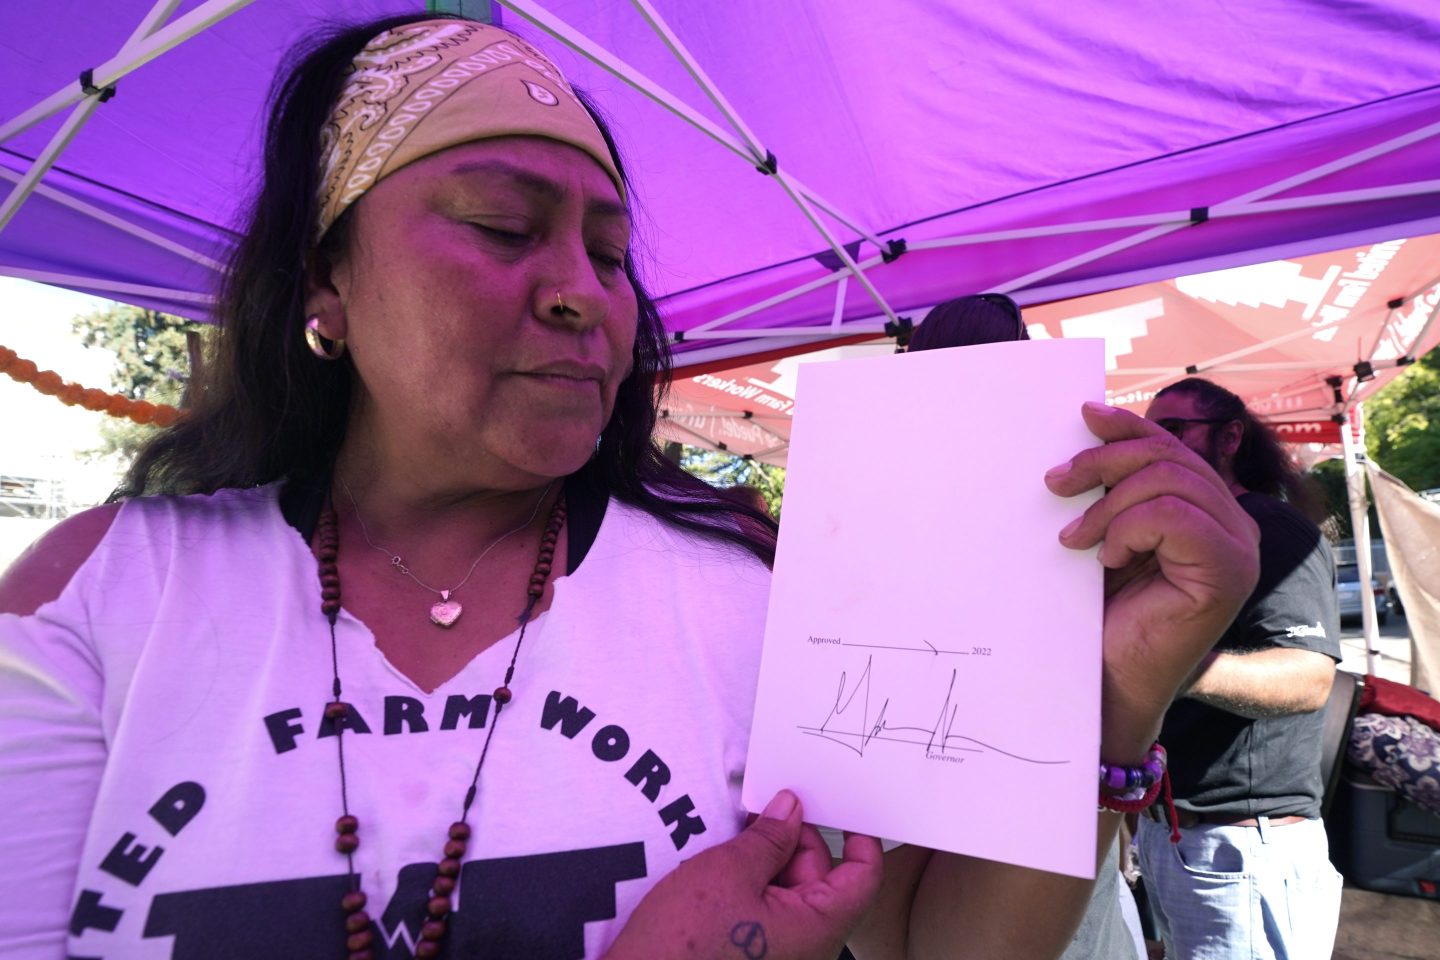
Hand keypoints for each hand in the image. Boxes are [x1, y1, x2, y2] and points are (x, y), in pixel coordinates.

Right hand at [604, 790, 882, 959]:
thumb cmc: (686, 940)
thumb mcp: (729, 871)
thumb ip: (770, 837)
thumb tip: (791, 808)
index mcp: (818, 929)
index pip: (863, 877)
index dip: (858, 836)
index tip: (839, 804)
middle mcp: (809, 947)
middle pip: (824, 878)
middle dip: (798, 840)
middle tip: (765, 808)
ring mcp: (784, 954)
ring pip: (795, 892)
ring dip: (771, 859)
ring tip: (738, 837)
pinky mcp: (758, 956)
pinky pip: (772, 910)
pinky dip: (757, 882)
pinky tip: (728, 864)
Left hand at [1045, 402, 1259, 760]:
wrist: (1105, 680)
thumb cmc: (1101, 613)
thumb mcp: (1104, 533)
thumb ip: (1113, 487)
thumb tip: (1090, 419)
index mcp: (1208, 511)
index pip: (1171, 450)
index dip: (1128, 427)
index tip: (1082, 416)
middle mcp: (1234, 525)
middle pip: (1169, 458)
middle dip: (1104, 463)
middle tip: (1055, 485)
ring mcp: (1239, 549)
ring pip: (1170, 482)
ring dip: (1107, 505)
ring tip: (1074, 539)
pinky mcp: (1229, 574)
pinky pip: (1175, 518)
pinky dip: (1130, 530)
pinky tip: (1107, 559)